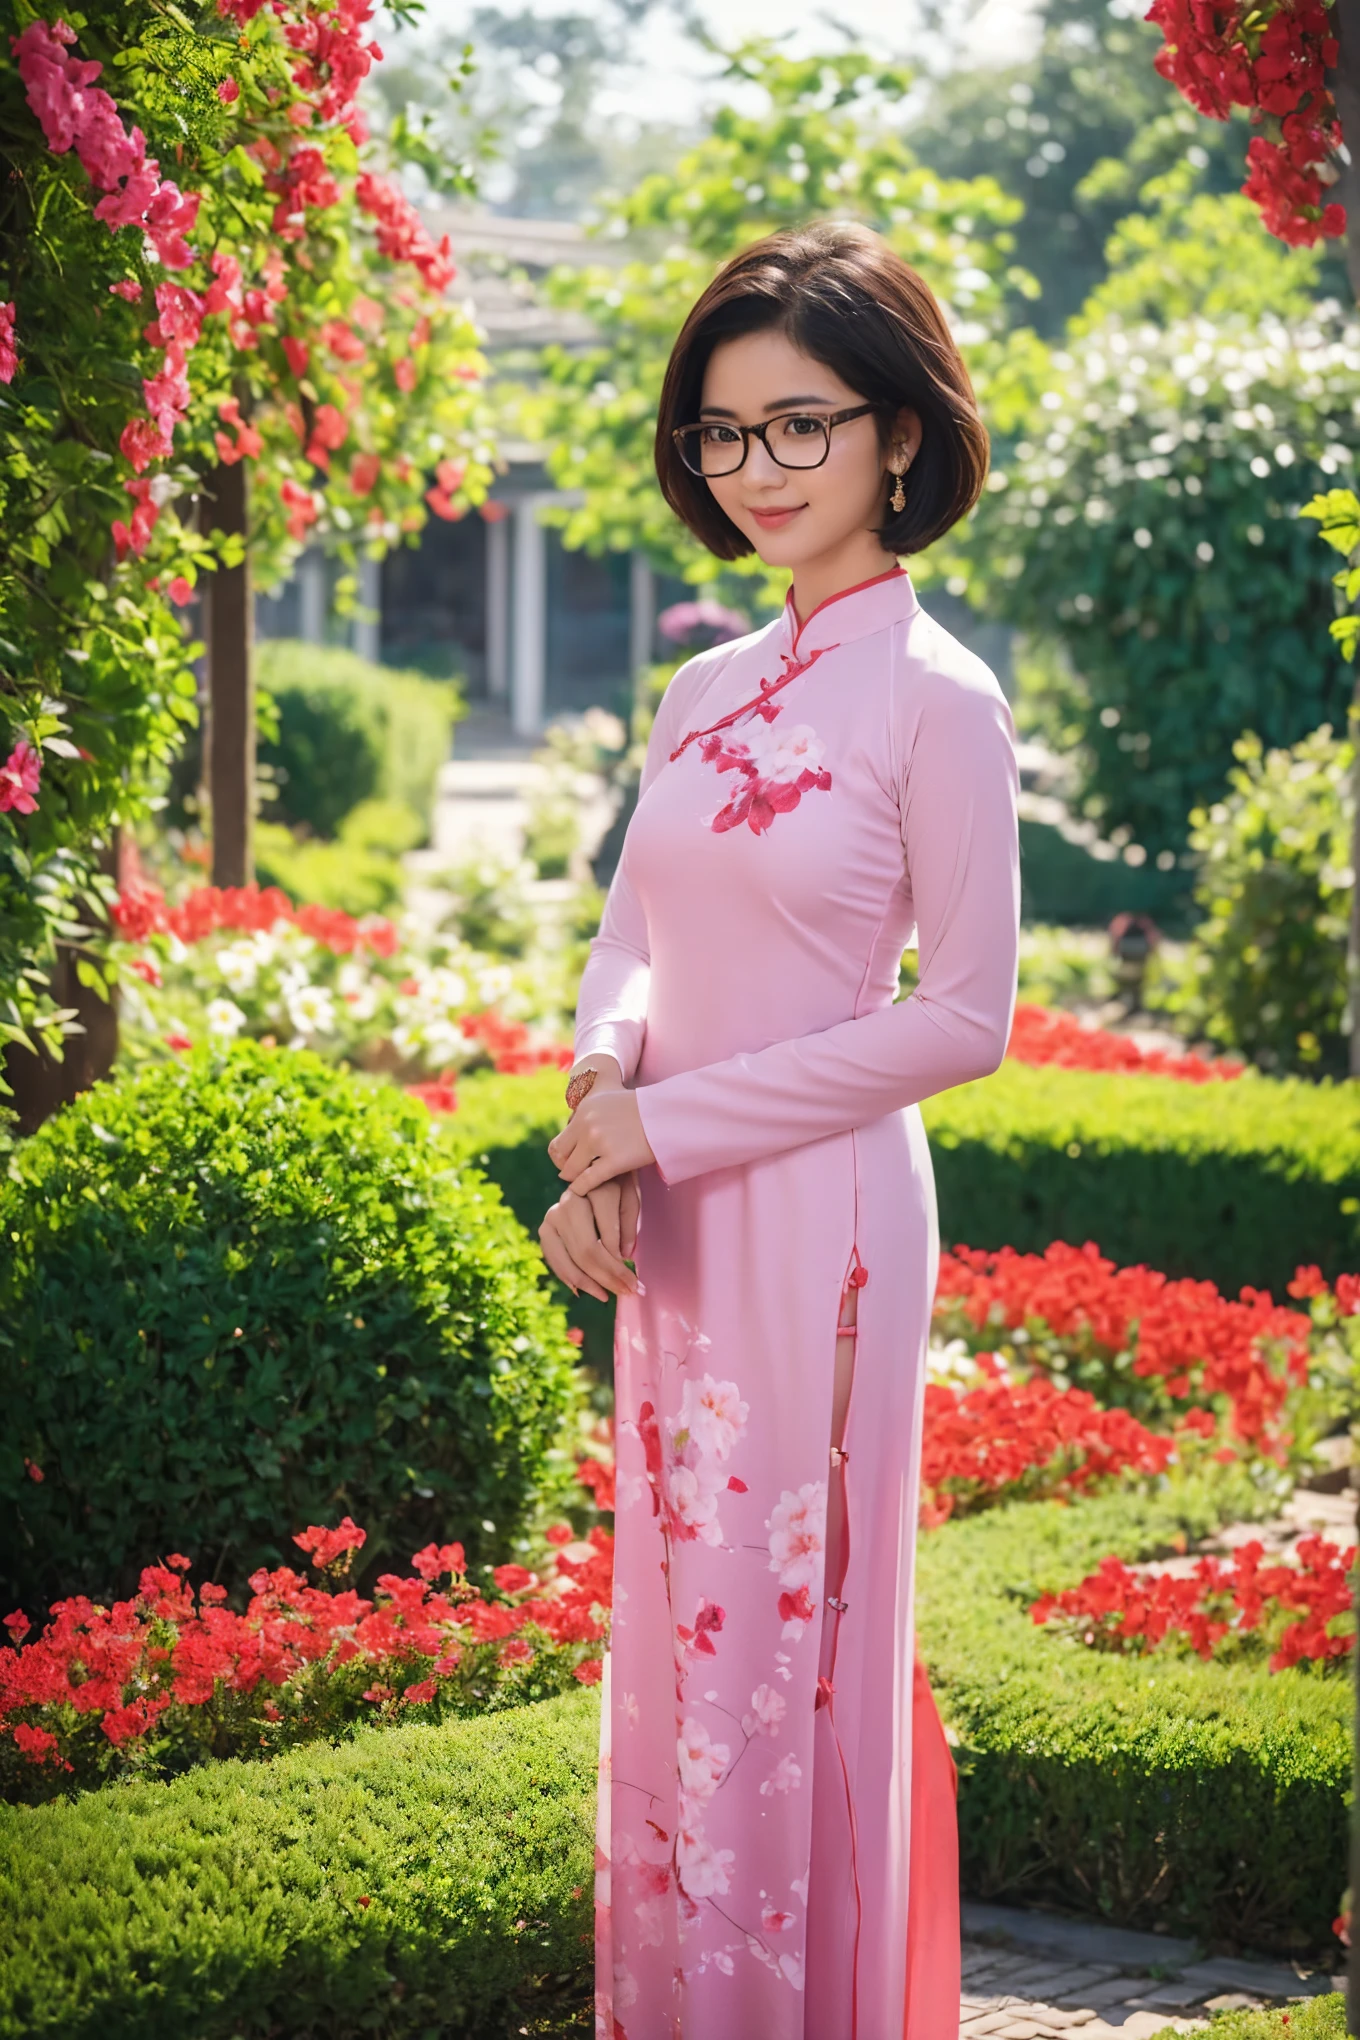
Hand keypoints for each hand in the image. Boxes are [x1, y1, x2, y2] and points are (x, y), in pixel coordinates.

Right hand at [538, 1178, 641, 1301]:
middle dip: (607, 1278)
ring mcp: (553, 1215)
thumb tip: (625, 1258)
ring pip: (569, 1259)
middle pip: (587, 1251)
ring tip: (607, 1296)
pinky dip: (569, 1278)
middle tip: (626, 1293)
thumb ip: (629, 1226)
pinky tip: (584, 1290)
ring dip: (589, 1283)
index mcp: (594, 1189)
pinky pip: (555, 1259)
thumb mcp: (631, 1198)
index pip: (607, 1238)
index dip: (621, 1265)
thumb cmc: (617, 1184)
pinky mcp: (546, 1228)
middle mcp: (569, 1202)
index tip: (636, 1284)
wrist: (592, 1170)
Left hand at [548, 1087, 654, 1197]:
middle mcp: (587, 1125)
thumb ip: (590, 1104)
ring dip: (576, 1179)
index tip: (572, 1163)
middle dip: (566, 1169)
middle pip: (560, 1158)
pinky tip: (586, 1190)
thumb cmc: (639, 1107)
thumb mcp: (608, 1094)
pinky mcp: (614, 1160)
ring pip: (571, 1171)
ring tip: (584, 1182)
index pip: (557, 1143)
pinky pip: (587, 1181)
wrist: (667, 1116)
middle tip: (577, 1175)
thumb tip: (575, 1104)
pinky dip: (583, 1188)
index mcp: (584, 1111)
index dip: (562, 1157)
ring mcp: (600, 1143)